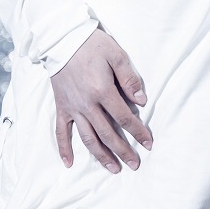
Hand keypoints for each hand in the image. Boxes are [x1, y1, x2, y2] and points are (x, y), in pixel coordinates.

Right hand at [50, 28, 152, 172]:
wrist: (61, 39)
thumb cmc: (91, 45)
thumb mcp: (116, 55)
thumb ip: (130, 79)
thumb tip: (142, 102)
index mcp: (102, 91)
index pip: (124, 118)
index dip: (138, 132)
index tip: (148, 144)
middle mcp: (87, 104)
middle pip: (108, 133)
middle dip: (123, 151)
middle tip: (135, 164)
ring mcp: (73, 108)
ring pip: (88, 138)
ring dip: (101, 155)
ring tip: (113, 168)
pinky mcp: (61, 107)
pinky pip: (61, 131)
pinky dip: (64, 148)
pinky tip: (69, 163)